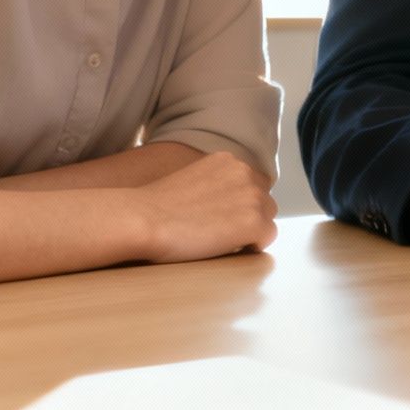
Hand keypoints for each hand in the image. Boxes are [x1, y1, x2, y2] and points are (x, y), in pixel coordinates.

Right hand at [135, 151, 277, 262]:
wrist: (142, 219)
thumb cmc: (154, 208)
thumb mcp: (190, 180)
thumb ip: (214, 185)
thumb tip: (225, 204)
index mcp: (227, 160)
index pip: (252, 183)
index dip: (241, 204)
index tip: (224, 217)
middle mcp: (245, 172)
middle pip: (264, 200)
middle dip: (249, 216)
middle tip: (222, 233)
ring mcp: (252, 196)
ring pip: (267, 218)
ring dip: (251, 231)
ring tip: (221, 241)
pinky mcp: (253, 222)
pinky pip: (267, 237)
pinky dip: (253, 246)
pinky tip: (228, 249)